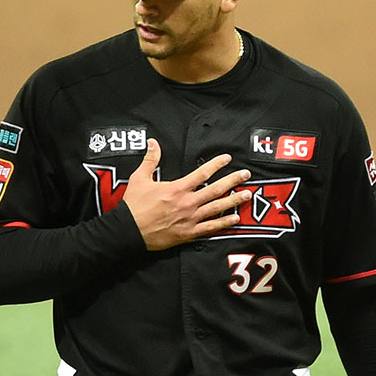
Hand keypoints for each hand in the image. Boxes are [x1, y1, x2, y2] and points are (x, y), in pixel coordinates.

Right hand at [122, 138, 252, 250]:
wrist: (128, 231)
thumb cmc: (133, 206)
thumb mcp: (139, 179)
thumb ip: (150, 160)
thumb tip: (153, 142)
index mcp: (177, 188)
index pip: (202, 173)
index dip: (216, 164)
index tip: (227, 158)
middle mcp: (187, 203)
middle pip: (215, 189)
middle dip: (232, 181)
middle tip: (246, 175)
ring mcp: (189, 219)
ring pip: (216, 208)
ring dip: (233, 201)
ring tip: (247, 195)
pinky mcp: (188, 233)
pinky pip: (210, 228)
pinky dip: (223, 223)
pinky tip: (235, 219)